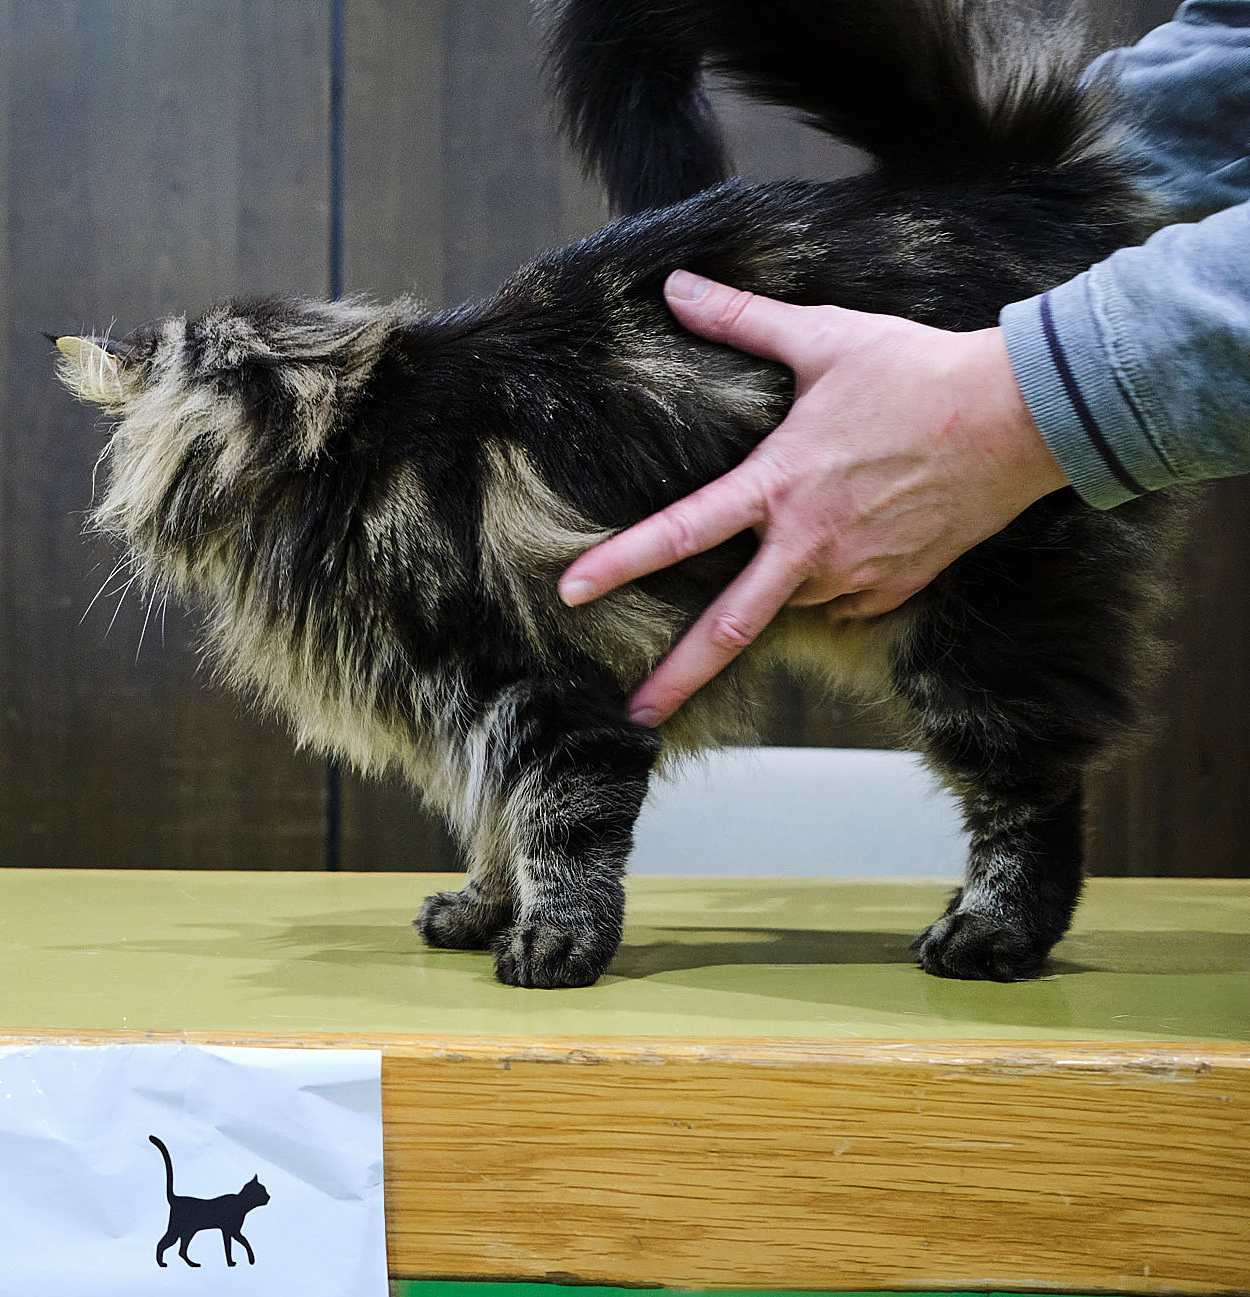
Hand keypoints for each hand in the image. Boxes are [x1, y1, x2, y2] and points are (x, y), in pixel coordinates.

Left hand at [557, 270, 1068, 726]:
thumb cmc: (917, 373)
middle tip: (635, 713)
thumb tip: (676, 286)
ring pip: (786, 606)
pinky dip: (820, 594)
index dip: (619, 564)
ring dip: (761, 607)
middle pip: (729, 628)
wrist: (1021, 418)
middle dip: (676, 677)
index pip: (679, 533)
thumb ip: (742, 320)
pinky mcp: (896, 588)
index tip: (570, 594)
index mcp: (779, 488)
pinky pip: (840, 605)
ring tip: (741, 604)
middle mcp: (809, 546)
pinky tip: (821, 572)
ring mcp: (855, 575)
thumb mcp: (824, 338)